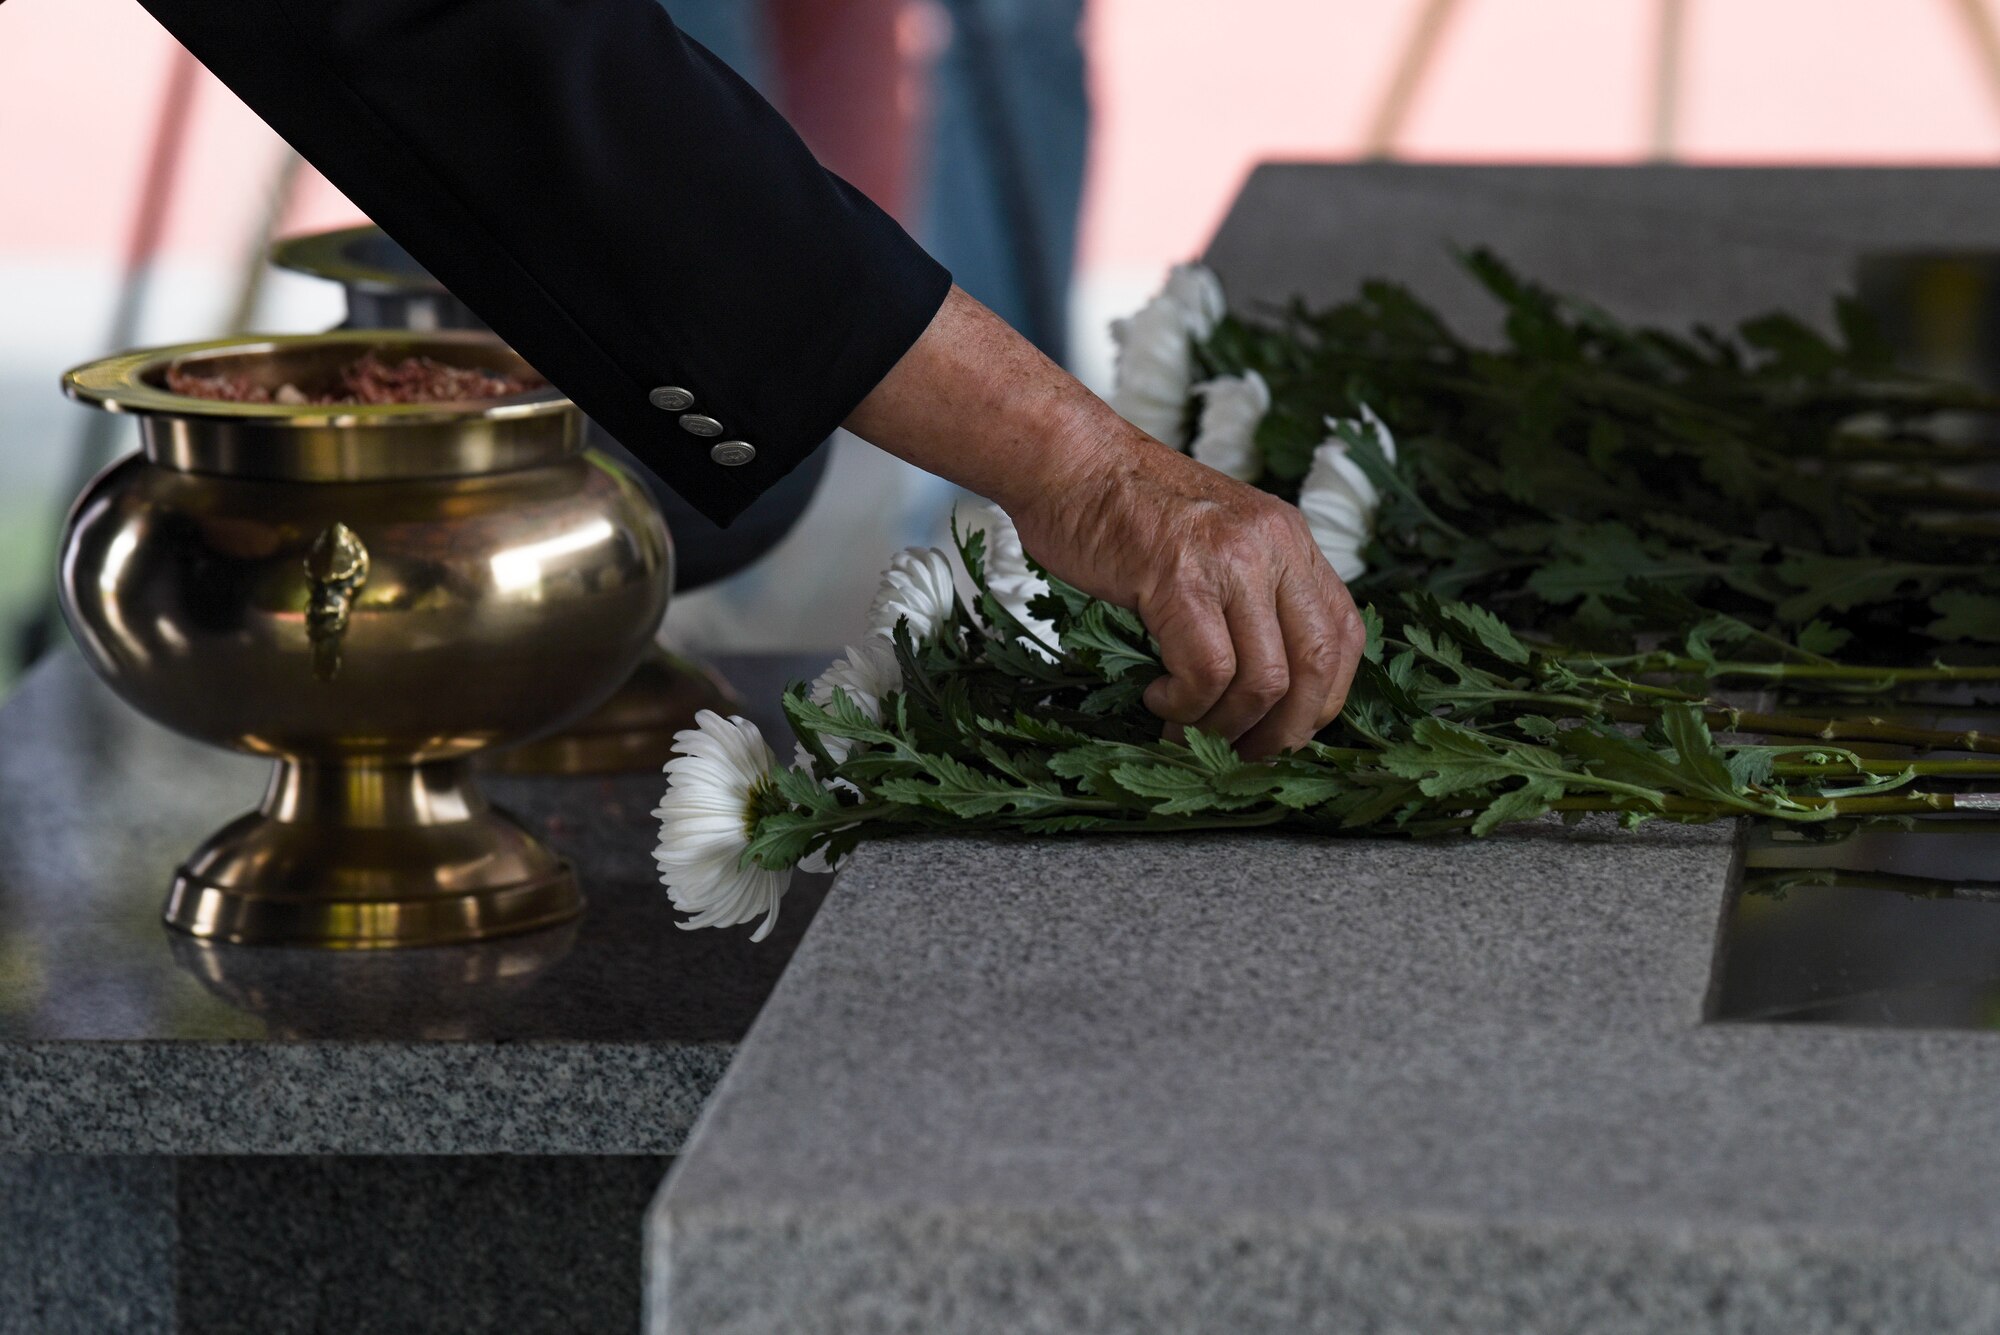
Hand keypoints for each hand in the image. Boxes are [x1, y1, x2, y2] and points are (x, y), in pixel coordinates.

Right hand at [1011, 424, 1363, 756]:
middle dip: (1284, 732)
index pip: (1343, 634)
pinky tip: (1159, 699)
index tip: (1284, 733)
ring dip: (1225, 726)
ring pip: (1264, 680)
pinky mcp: (1181, 578)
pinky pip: (1208, 672)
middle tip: (1242, 757)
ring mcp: (1232, 559)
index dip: (1322, 700)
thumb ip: (1248, 594)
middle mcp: (1274, 545)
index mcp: (1289, 539)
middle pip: (1316, 665)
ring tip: (1186, 731)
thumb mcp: (1214, 540)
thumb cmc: (1124, 512)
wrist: (1068, 460)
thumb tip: (1263, 691)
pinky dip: (1186, 706)